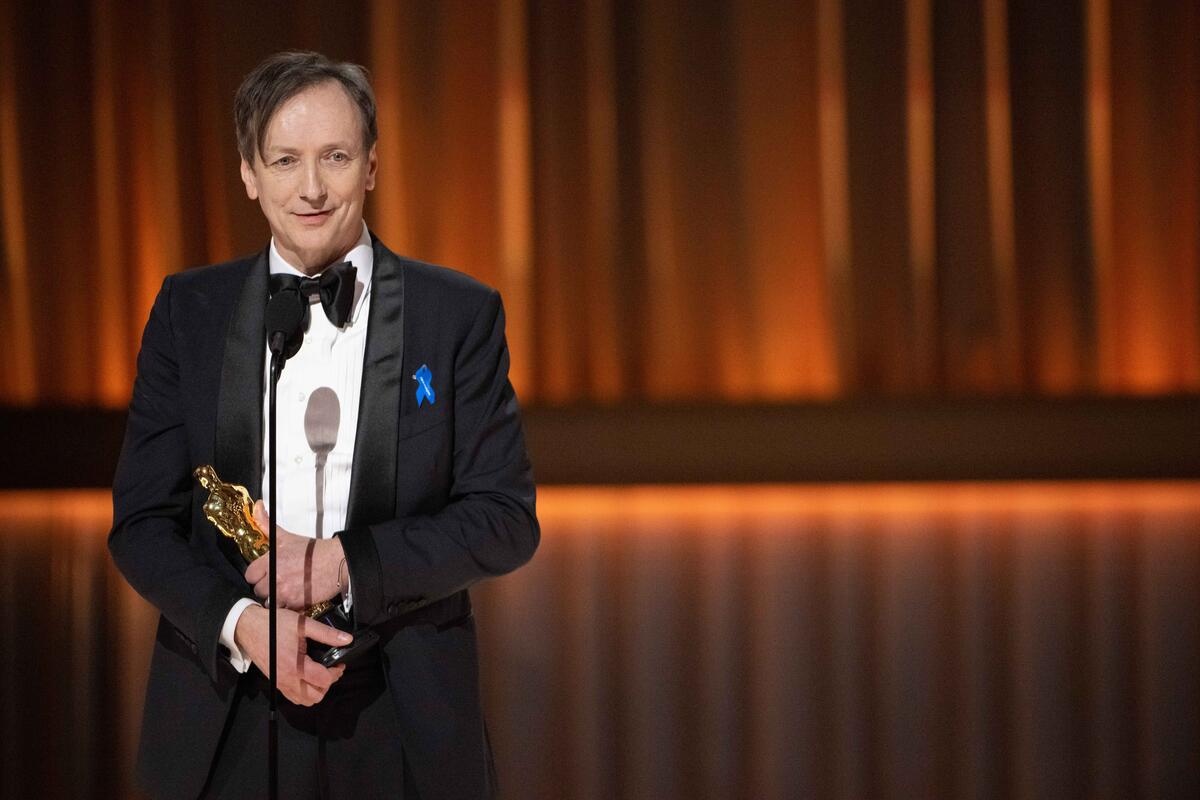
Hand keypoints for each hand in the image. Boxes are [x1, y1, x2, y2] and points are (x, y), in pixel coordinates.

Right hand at [234, 604, 349, 704]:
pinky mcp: (275, 683)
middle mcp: (287, 679)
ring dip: (316, 690)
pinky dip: (304, 692)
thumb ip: (327, 634)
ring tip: (319, 673)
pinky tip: (307, 676)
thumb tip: (348, 640)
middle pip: (316, 696)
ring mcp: (279, 683)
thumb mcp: (302, 624)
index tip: (339, 663)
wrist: (248, 627)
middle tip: (330, 669)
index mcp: (295, 666)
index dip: (336, 673)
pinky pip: (293, 697)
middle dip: (327, 684)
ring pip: (304, 700)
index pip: (323, 680)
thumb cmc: (274, 624)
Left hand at [244, 501, 343, 609]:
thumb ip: (266, 523)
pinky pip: (283, 610)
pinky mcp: (296, 602)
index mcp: (270, 559)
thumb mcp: (285, 536)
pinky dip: (287, 607)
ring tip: (286, 592)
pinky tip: (295, 598)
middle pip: (258, 590)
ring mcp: (285, 591)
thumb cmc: (312, 550)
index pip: (250, 575)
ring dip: (275, 599)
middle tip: (279, 583)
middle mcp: (275, 576)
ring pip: (268, 602)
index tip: (267, 574)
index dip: (258, 575)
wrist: (336, 562)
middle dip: (267, 588)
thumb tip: (257, 506)